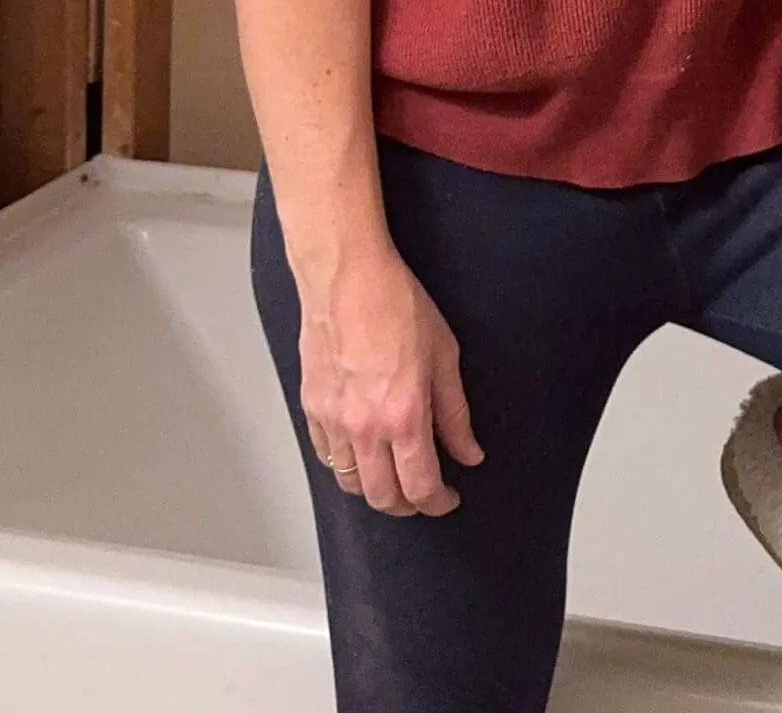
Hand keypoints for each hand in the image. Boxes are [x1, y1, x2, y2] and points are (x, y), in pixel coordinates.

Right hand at [297, 243, 483, 516]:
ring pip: (351, 483)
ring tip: (393, 476)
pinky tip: (362, 451)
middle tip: (422, 495)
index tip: (448, 498)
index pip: (420, 486)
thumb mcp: (444, 355)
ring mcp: (334, 420)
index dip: (438, 503)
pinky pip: (327, 456)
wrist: (347, 276)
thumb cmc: (397, 304)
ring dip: (375, 489)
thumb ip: (456, 413)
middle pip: (382, 498)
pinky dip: (346, 465)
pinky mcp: (312, 408)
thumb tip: (469, 453)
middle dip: (407, 506)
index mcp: (404, 416)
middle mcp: (365, 427)